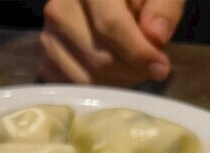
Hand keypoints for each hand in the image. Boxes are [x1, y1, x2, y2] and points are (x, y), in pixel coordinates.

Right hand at [39, 0, 184, 84]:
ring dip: (115, 82)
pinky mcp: (45, 58)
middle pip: (97, 55)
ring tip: (135, 71)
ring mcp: (48, 36)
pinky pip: (71, 84)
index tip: (161, 68)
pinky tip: (114, 75)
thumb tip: (155, 38)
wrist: (100, 1)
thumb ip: (164, 8)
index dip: (137, 51)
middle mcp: (59, 9)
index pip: (110, 25)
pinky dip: (96, 87)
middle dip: (130, 71)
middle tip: (153, 70)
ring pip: (84, 76)